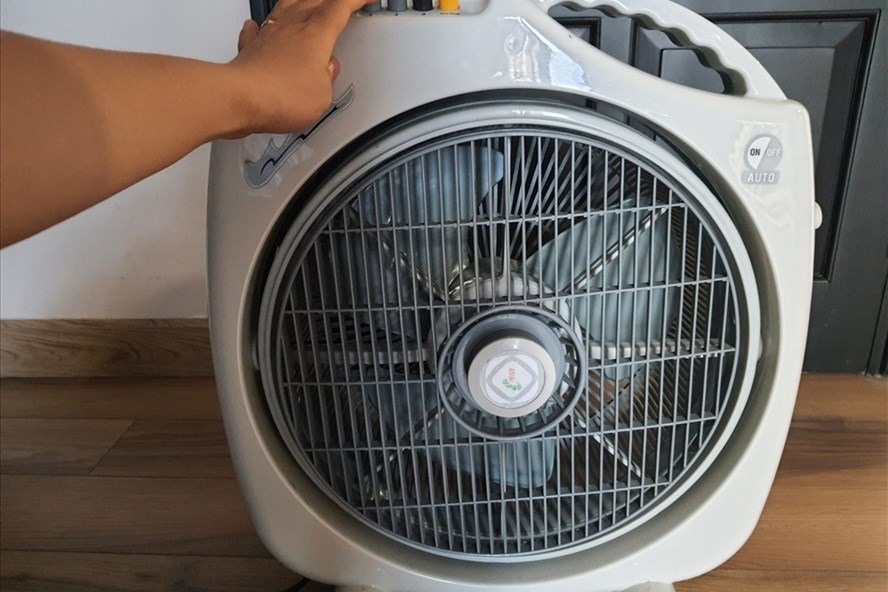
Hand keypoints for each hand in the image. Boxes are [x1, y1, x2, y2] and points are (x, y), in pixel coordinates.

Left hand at [228, 0, 368, 134]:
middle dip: (330, 0)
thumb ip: (326, 80)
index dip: (356, 0)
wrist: (238, 98)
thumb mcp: (322, 95)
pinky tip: (257, 26)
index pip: (340, 7)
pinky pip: (255, 31)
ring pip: (285, 7)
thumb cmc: (278, 94)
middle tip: (338, 3)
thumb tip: (325, 72)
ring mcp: (268, 36)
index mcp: (316, 34)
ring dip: (298, 3)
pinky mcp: (250, 50)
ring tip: (304, 2)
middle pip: (313, 1)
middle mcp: (291, 28)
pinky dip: (259, 27)